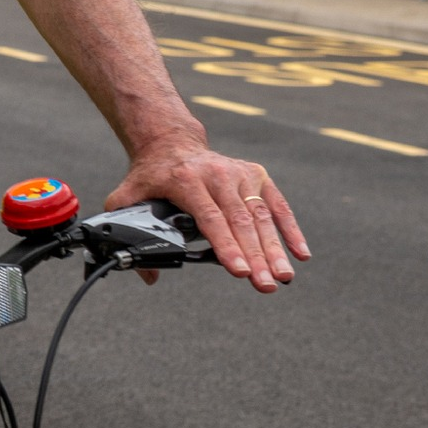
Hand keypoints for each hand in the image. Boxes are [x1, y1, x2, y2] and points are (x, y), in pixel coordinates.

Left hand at [108, 135, 310, 293]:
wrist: (171, 142)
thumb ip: (126, 228)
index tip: (239, 271)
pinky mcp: (257, 174)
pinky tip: (300, 254)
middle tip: (266, 284)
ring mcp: (240, 173)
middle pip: (239, 221)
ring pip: (260, 216)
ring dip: (274, 248)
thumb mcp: (126, 195)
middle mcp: (217, 175)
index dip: (225, 245)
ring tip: (283, 277)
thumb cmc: (151, 176)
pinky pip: (277, 205)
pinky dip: (290, 229)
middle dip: (255, 255)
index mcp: (186, 180)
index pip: (210, 218)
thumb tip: (147, 275)